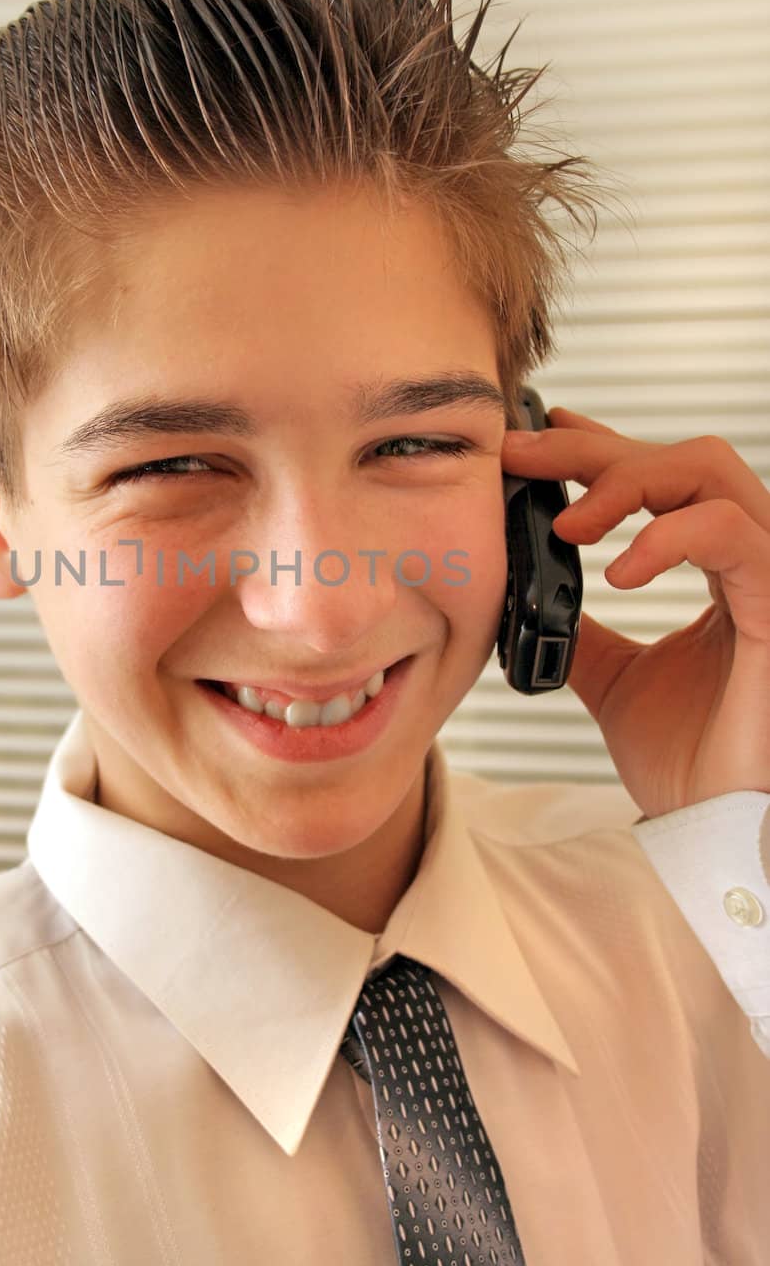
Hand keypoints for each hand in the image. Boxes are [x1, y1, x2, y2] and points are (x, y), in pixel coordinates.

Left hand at [501, 406, 769, 816]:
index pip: (665, 477)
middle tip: (518, 456)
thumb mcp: (616, 679)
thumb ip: (584, 628)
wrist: (719, 831)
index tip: (536, 433)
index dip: (602, 444)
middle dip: (593, 448)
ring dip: (626, 480)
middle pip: (681, 457)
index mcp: (717, 570)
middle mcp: (751, 559)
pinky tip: (616, 571)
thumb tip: (530, 594)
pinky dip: (667, 536)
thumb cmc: (691, 763)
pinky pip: (732, 533)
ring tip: (566, 524)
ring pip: (709, 471)